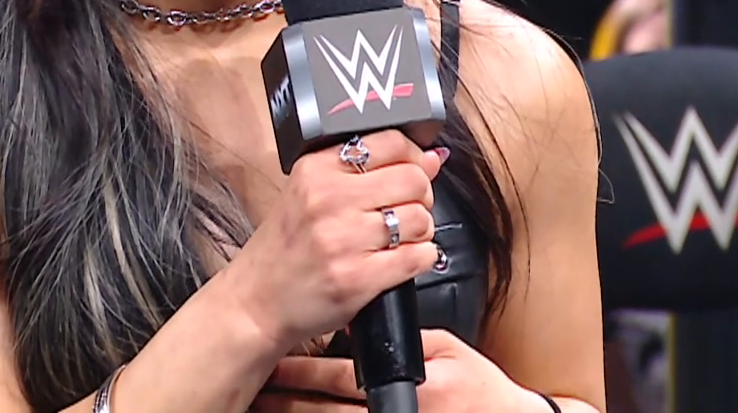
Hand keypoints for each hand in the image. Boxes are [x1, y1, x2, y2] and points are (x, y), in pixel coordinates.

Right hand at [225, 132, 444, 355]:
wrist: (256, 301)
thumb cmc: (286, 248)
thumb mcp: (308, 192)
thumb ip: (364, 170)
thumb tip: (430, 158)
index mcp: (316, 169)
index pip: (391, 143)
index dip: (415, 157)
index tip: (417, 169)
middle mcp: (328, 199)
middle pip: (412, 180)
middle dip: (422, 195)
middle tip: (409, 208)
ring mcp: (342, 240)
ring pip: (419, 219)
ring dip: (421, 230)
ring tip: (401, 238)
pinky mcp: (356, 278)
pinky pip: (417, 257)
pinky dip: (423, 257)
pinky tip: (406, 259)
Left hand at [256, 329, 542, 411]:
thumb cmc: (481, 388)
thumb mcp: (446, 350)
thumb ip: (404, 340)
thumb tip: (361, 331)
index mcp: (408, 388)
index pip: (342, 379)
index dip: (304, 371)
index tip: (275, 363)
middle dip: (287, 400)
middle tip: (256, 389)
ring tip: (266, 407)